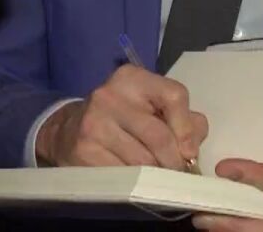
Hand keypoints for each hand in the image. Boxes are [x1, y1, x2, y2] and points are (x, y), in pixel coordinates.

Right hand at [34, 64, 207, 170]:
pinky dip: (136, 184)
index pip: (174, 95)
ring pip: (143, 161)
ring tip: (157, 178)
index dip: (187, 128)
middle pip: (160, 136)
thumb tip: (195, 141)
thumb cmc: (120, 119)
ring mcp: (94, 123)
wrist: (67, 132)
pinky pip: (124, 175)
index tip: (189, 151)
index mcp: (131, 78)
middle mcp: (110, 95)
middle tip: (176, 173)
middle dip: (174, 161)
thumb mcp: (149, 107)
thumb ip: (181, 118)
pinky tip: (136, 182)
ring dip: (156, 176)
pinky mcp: (84, 151)